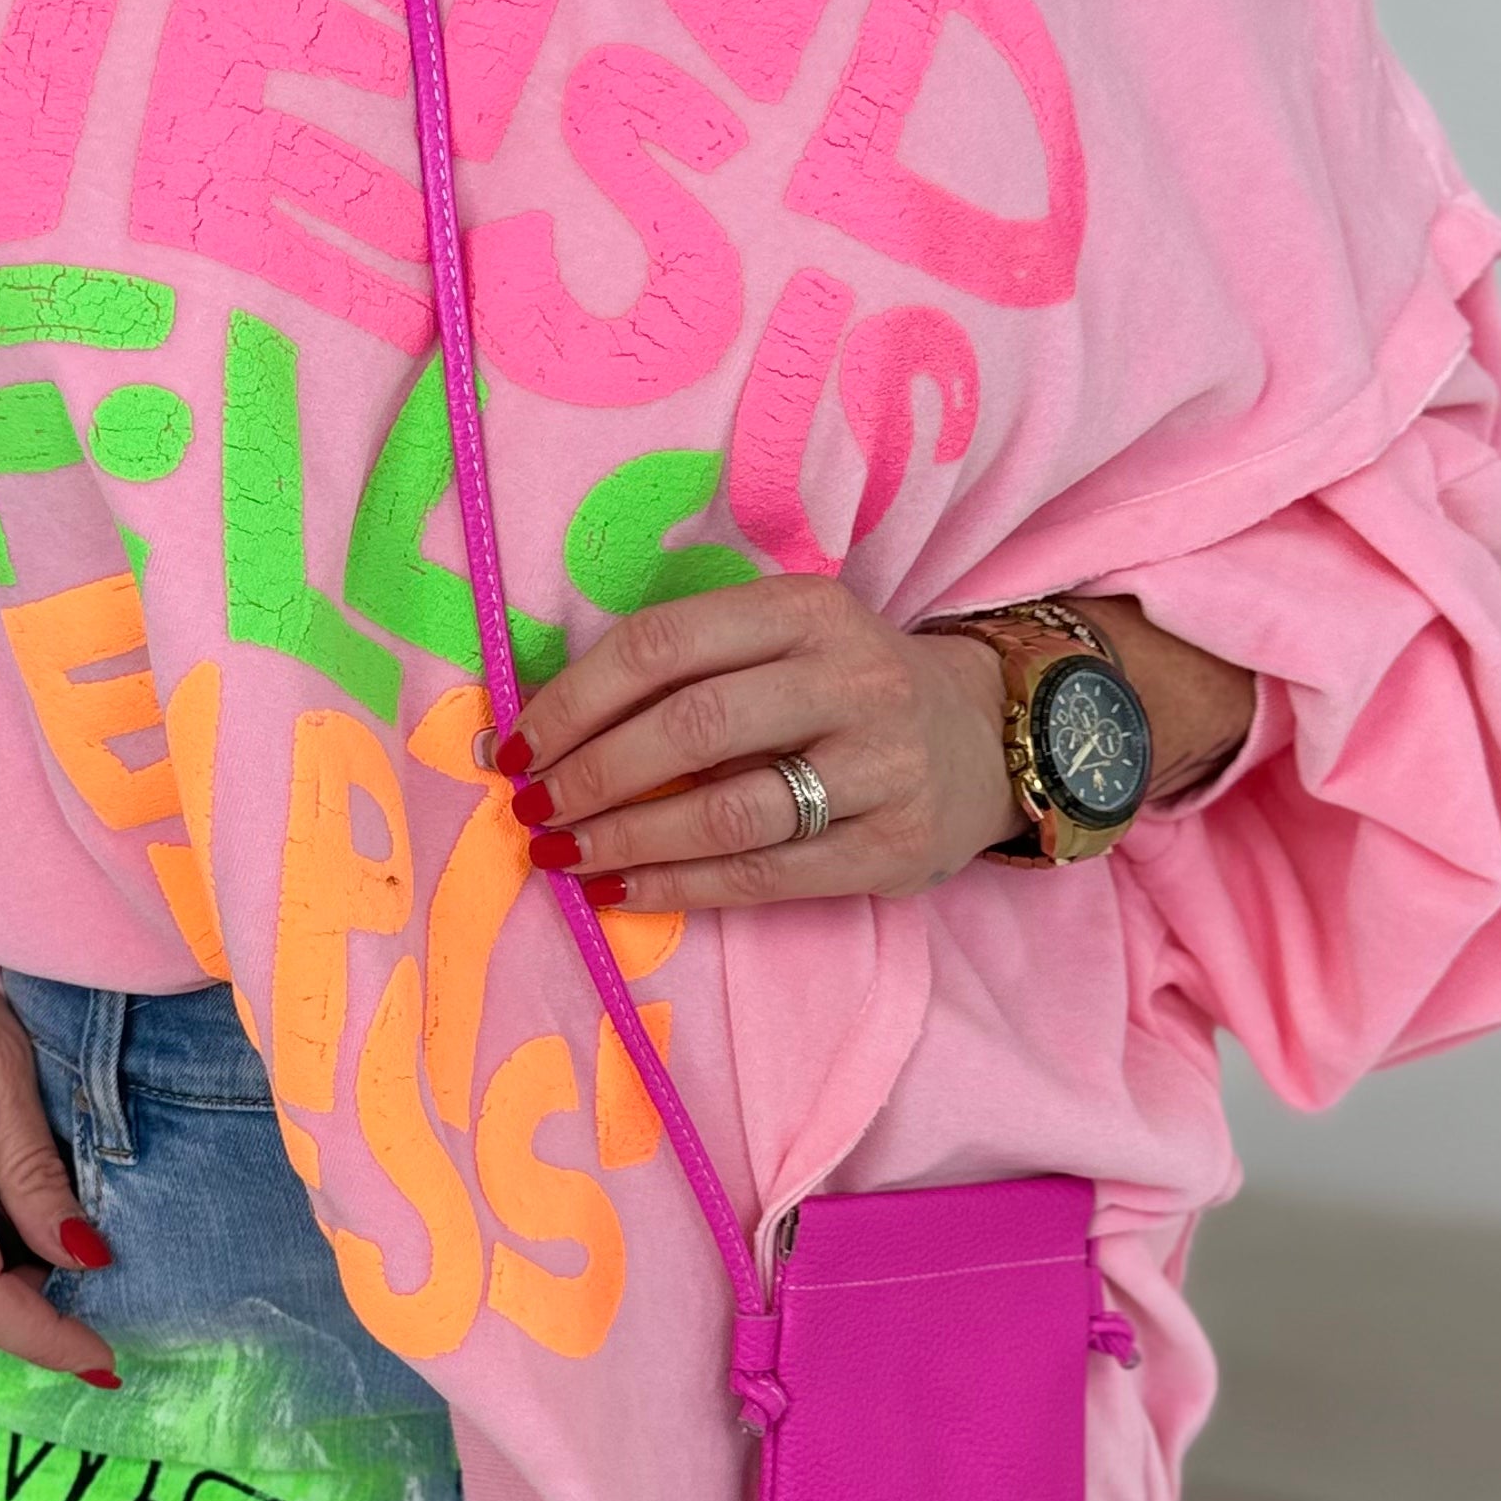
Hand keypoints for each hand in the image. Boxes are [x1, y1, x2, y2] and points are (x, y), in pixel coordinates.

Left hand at [497, 578, 1020, 910]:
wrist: (984, 738)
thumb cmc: (845, 688)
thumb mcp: (785, 639)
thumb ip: (688, 665)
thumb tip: (544, 722)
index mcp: (805, 610)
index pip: (664, 645)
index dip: (575, 699)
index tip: (516, 744)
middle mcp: (850, 679)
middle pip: (692, 726)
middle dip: (591, 774)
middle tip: (532, 808)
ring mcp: (879, 767)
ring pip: (727, 810)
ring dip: (626, 838)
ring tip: (562, 855)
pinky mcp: (891, 847)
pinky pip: (764, 875)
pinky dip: (678, 888)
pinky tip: (621, 891)